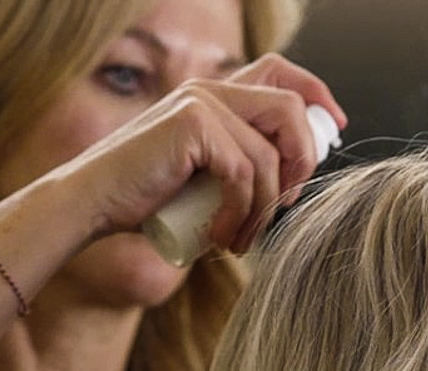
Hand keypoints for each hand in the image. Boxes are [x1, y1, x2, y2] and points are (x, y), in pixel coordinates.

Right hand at [56, 54, 346, 254]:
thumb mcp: (203, 179)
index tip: (335, 131)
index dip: (317, 95)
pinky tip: (223, 238)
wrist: (91, 205)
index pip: (282, 74)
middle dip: (301, 163)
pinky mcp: (192, 124)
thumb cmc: (146, 201)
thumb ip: (238, 166)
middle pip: (290, 110)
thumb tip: (291, 183)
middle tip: (282, 209)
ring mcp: (200, 102)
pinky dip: (241, 213)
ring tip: (242, 240)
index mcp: (215, 94)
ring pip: (269, 152)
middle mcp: (210, 88)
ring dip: (265, 207)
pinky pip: (245, 172)